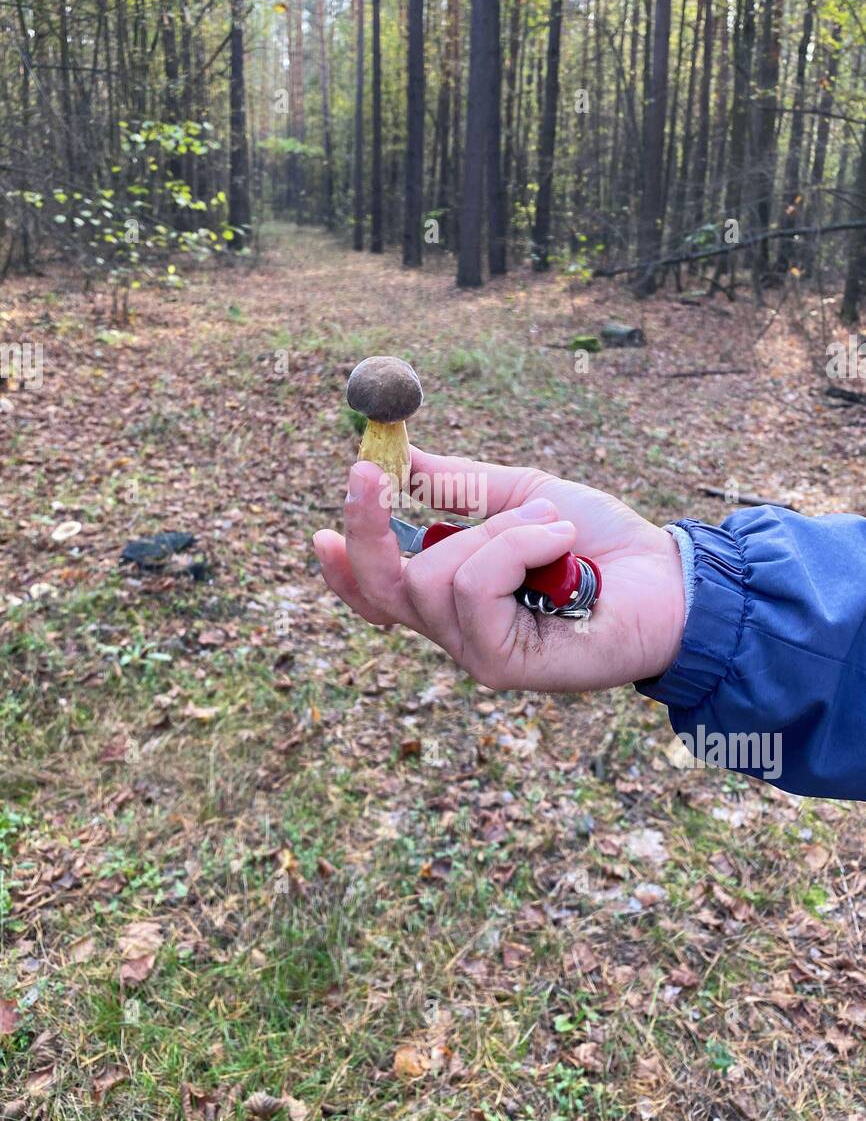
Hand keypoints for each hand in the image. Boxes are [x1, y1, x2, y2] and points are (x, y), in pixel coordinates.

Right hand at [312, 447, 684, 691]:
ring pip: (436, 576)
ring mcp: (476, 652)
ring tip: (552, 528)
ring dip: (499, 531)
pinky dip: (519, 546)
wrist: (667, 576)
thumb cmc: (599, 541)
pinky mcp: (501, 664)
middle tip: (368, 470)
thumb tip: (402, 456)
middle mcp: (457, 630)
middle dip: (369, 526)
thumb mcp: (521, 496)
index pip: (377, 592)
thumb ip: (458, 486)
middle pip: (380, 588)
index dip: (344, 562)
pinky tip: (560, 547)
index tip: (324, 524)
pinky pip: (477, 585)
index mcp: (454, 594)